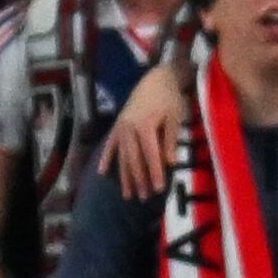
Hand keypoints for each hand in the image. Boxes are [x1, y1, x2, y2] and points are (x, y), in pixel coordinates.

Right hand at [104, 62, 189, 196]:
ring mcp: (121, 128)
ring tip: (128, 195)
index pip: (151, 156)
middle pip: (134, 160)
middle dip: (140, 180)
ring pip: (122, 156)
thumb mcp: (175, 117)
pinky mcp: (117, 126)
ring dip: (125, 176)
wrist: (155, 79)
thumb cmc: (169, 98)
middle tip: (144, 198)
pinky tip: (102, 173)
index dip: (155, 173)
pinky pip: (110, 145)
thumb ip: (170, 140)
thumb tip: (171, 163)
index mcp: (145, 126)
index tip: (159, 190)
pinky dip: (106, 159)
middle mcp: (129, 129)